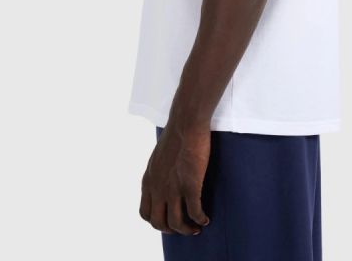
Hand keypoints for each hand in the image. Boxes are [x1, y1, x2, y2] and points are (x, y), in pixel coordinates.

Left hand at [139, 119, 211, 234]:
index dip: (157, 222)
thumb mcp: (158, 157)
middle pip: (158, 223)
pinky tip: (206, 218)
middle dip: (171, 230)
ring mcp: (173, 188)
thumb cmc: (176, 134)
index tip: (169, 221)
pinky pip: (194, 212)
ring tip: (196, 227)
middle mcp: (158, 187)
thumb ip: (158, 173)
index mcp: (149, 180)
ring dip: (187, 230)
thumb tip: (165, 181)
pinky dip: (200, 219)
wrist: (186, 122)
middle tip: (184, 227)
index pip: (145, 213)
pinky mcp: (190, 184)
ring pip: (176, 223)